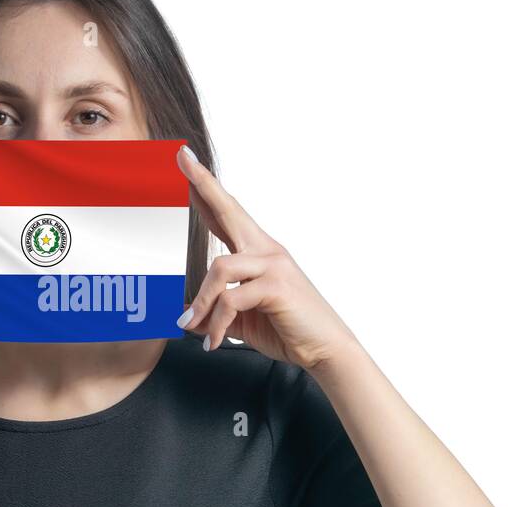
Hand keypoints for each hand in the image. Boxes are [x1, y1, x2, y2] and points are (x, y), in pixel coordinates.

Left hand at [175, 145, 357, 371]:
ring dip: (201, 302)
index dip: (206, 188)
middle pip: (229, 210)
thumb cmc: (288, 329)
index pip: (226, 214)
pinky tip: (214, 341)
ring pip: (219, 268)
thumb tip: (186, 318)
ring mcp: (274, 265)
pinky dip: (216, 322)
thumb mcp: (242, 321)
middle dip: (204, 184)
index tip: (186, 161)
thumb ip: (214, 314)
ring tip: (190, 326)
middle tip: (182, 157)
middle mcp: (266, 251)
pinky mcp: (277, 285)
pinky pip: (231, 299)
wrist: (325, 349)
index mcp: (258, 252)